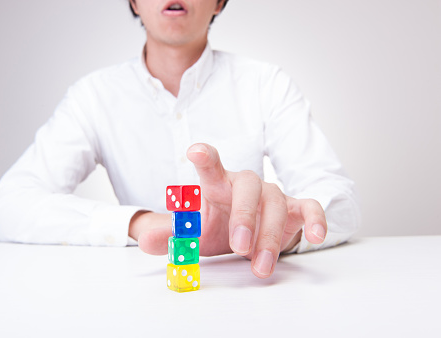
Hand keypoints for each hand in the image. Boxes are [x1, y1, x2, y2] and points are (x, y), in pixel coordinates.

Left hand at [131, 143, 326, 277]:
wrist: (244, 235)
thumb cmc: (217, 227)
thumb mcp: (192, 235)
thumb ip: (169, 236)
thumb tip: (147, 242)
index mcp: (217, 184)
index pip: (210, 165)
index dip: (205, 157)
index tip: (196, 152)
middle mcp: (245, 184)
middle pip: (248, 188)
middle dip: (244, 216)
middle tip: (238, 245)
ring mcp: (271, 194)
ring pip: (275, 203)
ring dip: (269, 236)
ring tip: (260, 266)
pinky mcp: (293, 209)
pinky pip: (308, 207)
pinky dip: (314, 218)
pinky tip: (316, 236)